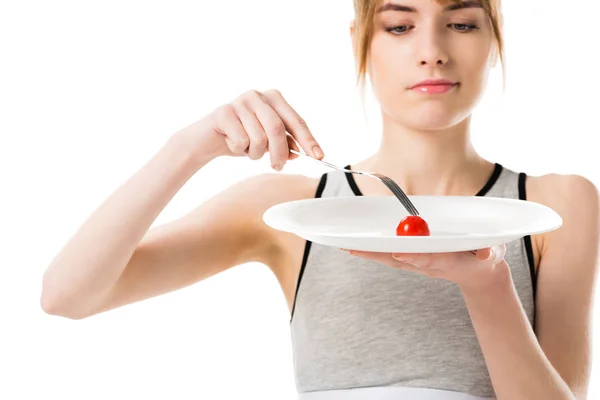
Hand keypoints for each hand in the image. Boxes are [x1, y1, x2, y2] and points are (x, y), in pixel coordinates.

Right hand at [174, 89, 323, 169]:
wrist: (207, 140)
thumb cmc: (241, 138)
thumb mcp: (267, 142)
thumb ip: (285, 144)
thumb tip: (300, 153)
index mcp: (273, 98)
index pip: (296, 121)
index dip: (308, 140)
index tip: (318, 156)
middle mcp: (258, 95)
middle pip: (277, 129)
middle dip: (280, 153)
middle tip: (277, 166)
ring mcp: (240, 102)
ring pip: (259, 138)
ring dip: (255, 153)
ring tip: (247, 149)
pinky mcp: (223, 112)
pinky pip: (241, 141)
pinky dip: (239, 150)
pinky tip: (230, 143)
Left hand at [342, 244, 509, 291]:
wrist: (480, 272)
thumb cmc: (486, 257)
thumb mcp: (492, 254)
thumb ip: (490, 253)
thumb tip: (486, 255)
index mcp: (447, 260)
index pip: (428, 258)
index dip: (413, 256)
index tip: (398, 252)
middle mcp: (428, 263)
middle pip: (399, 259)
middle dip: (377, 255)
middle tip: (354, 249)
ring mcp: (419, 263)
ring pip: (391, 259)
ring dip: (370, 254)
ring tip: (347, 248)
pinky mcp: (415, 260)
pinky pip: (391, 256)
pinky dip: (374, 252)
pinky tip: (356, 248)